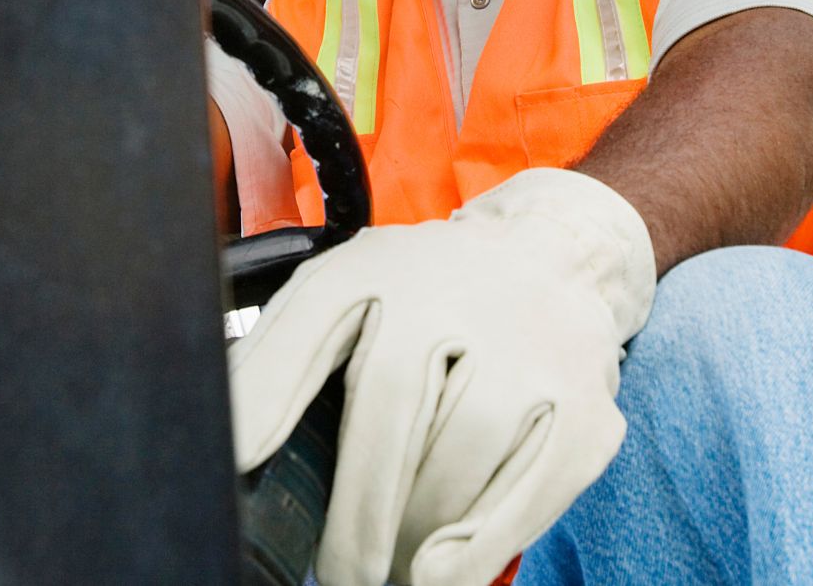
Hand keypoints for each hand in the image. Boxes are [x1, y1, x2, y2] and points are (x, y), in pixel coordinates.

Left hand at [229, 169, 654, 585]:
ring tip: (386, 569)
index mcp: (376, 270)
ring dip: (411, 534)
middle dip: (355, 511)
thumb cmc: (426, 298)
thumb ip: (280, 358)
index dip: (267, 393)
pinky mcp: (583, 407)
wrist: (553, 259)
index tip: (234, 457)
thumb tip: (229, 444)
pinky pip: (529, 493)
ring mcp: (527, 350)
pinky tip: (442, 574)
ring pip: (457, 460)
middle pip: (390, 412)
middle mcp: (454, 296)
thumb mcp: (344, 296)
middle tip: (337, 573)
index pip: (310, 327)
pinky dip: (480, 548)